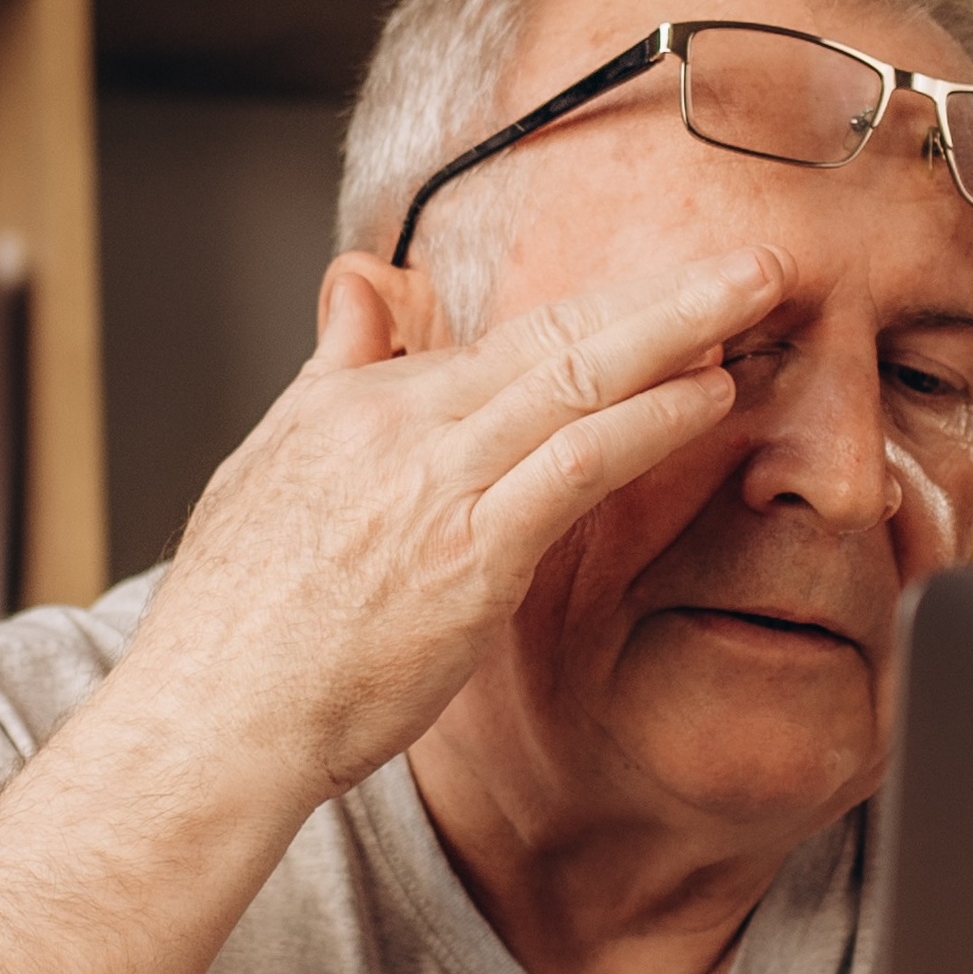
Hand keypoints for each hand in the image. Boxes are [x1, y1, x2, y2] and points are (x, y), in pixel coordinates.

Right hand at [108, 245, 785, 810]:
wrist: (214, 715)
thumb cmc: (237, 622)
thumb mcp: (269, 461)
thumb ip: (334, 370)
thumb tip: (357, 285)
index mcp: (354, 403)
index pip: (499, 338)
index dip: (601, 314)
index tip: (673, 300)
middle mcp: (400, 424)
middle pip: (552, 329)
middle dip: (664, 288)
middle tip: (752, 258)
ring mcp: (438, 484)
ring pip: (576, 373)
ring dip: (679, 328)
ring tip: (758, 295)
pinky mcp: (472, 554)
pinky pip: (578, 460)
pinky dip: (648, 417)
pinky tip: (709, 395)